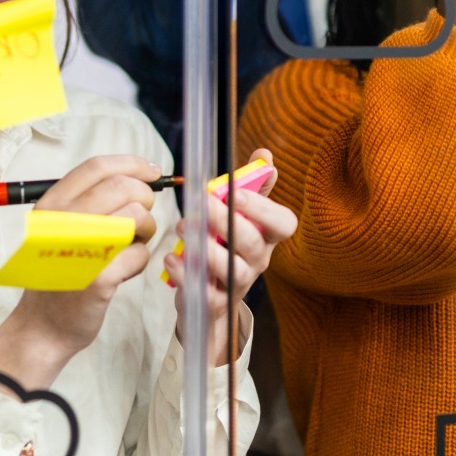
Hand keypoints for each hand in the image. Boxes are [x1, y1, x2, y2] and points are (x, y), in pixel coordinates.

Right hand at [0, 155, 161, 389]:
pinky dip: (140, 260)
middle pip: (123, 188)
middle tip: (143, 218)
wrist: (42, 326)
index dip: (131, 164)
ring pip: (137, 217)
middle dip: (144, 200)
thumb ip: (88, 201)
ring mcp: (80, 248)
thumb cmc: (59, 273)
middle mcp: (62, 222)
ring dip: (146, 230)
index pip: (97, 167)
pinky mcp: (99, 277)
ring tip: (134, 244)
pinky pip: (140, 253)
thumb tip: (139, 176)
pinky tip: (124, 270)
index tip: (151, 172)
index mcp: (51, 205)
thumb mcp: (58, 228)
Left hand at [163, 147, 298, 365]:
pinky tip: (172, 258)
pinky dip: (186, 274)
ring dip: (206, 246)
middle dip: (226, 221)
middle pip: (252, 243)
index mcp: (268, 236)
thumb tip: (264, 155)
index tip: (238, 193)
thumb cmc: (227, 244)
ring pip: (232, 269)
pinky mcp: (215, 301)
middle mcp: (258, 260)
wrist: (212, 295)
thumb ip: (251, 184)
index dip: (263, 208)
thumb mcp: (241, 214)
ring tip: (183, 227)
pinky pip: (205, 292)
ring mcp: (238, 283)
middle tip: (202, 203)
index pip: (283, 223)